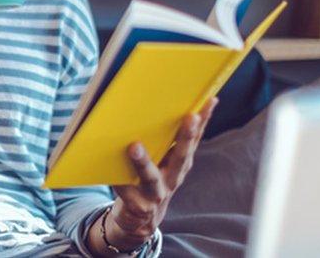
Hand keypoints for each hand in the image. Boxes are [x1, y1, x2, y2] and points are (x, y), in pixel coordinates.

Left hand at [87, 98, 217, 254]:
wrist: (140, 218)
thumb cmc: (150, 178)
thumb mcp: (163, 160)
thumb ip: (165, 139)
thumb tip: (163, 102)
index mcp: (181, 163)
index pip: (196, 138)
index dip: (204, 120)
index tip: (209, 100)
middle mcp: (173, 178)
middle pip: (182, 157)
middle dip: (187, 137)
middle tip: (190, 117)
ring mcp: (156, 194)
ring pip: (151, 177)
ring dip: (143, 161)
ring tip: (134, 147)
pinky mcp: (138, 205)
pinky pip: (126, 190)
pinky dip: (118, 181)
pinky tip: (109, 170)